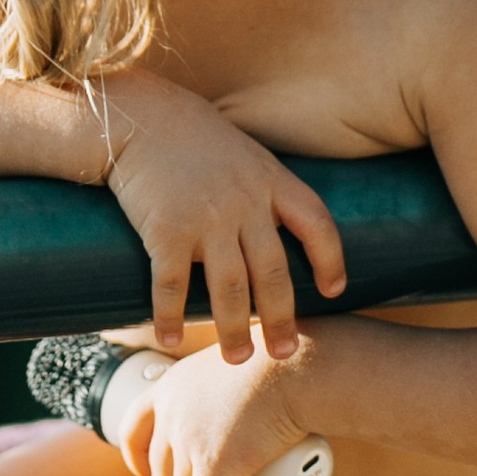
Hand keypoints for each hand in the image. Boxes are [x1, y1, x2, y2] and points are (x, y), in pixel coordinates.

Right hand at [98, 73, 344, 359]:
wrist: (141, 116)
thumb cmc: (194, 139)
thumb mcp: (246, 155)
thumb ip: (265, 191)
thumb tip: (280, 233)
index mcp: (271, 181)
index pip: (316, 223)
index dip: (331, 259)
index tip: (335, 290)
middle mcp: (245, 203)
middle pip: (274, 272)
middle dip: (281, 318)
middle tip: (286, 353)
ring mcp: (207, 218)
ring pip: (229, 288)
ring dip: (233, 330)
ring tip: (238, 359)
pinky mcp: (166, 230)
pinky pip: (173, 285)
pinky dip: (171, 315)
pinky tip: (169, 338)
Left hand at [127, 338, 313, 475]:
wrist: (300, 367)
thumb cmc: (280, 363)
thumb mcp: (232, 366)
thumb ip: (218, 388)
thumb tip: (231, 417)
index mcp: (170, 386)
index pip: (132, 431)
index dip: (140, 461)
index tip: (155, 475)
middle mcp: (171, 413)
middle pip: (163, 472)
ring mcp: (188, 439)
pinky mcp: (212, 464)